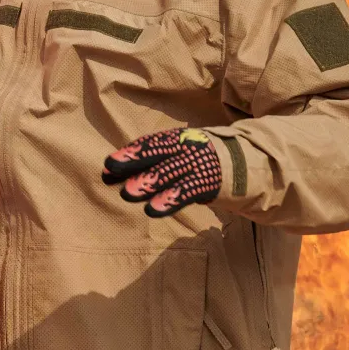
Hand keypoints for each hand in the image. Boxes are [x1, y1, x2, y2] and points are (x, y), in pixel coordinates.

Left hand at [102, 127, 222, 216]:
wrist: (243, 164)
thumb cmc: (195, 161)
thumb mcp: (172, 157)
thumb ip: (141, 166)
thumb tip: (105, 174)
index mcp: (176, 140)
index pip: (150, 144)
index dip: (130, 153)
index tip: (108, 164)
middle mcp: (185, 149)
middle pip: (157, 153)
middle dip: (133, 161)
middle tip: (111, 167)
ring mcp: (196, 165)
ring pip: (170, 172)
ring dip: (149, 182)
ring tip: (128, 193)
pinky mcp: (206, 184)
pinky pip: (186, 192)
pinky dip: (169, 200)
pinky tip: (153, 210)